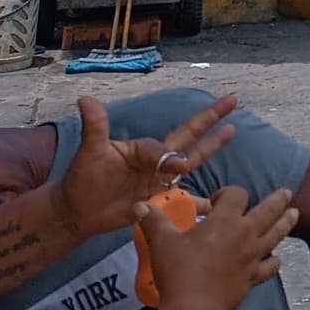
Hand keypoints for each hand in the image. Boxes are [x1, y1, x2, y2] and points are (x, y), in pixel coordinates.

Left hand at [59, 95, 237, 240]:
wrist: (77, 210)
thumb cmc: (81, 177)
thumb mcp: (89, 152)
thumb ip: (95, 126)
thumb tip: (85, 99)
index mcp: (142, 149)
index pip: (162, 150)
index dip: (170, 157)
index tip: (177, 168)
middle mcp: (155, 161)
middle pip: (187, 138)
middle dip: (209, 120)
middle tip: (232, 99)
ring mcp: (159, 180)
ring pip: (192, 162)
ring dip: (211, 147)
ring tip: (231, 131)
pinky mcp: (159, 201)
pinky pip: (184, 201)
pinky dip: (200, 204)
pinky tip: (218, 204)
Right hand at [142, 185, 295, 309]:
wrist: (194, 306)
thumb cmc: (179, 271)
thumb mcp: (162, 242)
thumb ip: (154, 221)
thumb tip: (140, 205)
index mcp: (225, 220)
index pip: (236, 194)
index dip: (228, 193)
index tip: (217, 201)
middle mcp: (245, 234)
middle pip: (268, 210)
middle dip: (277, 199)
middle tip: (286, 192)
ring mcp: (252, 256)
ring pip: (276, 234)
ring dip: (286, 223)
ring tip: (295, 213)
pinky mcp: (252, 277)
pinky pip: (269, 267)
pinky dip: (274, 262)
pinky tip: (276, 260)